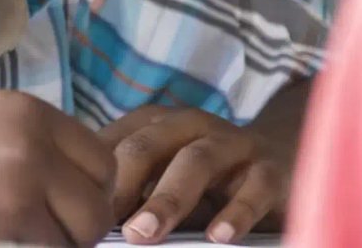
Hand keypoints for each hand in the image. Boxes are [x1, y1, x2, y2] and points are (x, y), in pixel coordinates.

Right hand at [0, 91, 115, 247]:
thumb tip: (60, 189)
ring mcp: (23, 177)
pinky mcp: (5, 216)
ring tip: (15, 243)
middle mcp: (34, 138)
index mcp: (26, 111)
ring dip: (56, 245)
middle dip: (79, 226)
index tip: (59, 212)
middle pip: (99, 199)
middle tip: (41, 237)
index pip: (99, 159)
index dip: (85, 193)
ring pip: (81, 232)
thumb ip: (20, 148)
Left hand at [101, 105, 287, 243]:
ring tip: (145, 233)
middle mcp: (190, 126)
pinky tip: (218, 236)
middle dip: (122, 187)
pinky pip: (254, 187)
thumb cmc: (208, 178)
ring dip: (167, 198)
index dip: (91, 178)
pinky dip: (236, 212)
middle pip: (147, 148)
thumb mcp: (164, 180)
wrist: (284, 159)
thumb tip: (93, 224)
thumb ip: (134, 195)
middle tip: (103, 226)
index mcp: (155, 124)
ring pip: (196, 161)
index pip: (112, 144)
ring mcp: (233, 143)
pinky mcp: (271, 168)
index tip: (78, 213)